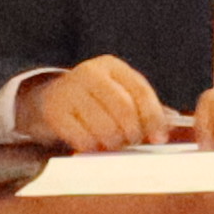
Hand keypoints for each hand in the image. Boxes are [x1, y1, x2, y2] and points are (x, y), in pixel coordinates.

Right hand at [22, 55, 182, 151]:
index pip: (140, 91)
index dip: (154, 117)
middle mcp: (90, 73)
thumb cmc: (94, 101)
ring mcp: (69, 90)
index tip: (160, 138)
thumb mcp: (118, 95)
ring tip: (113, 144)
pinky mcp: (54, 111)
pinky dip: (93, 147)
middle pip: (124, 108)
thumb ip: (143, 109)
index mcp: (112, 66)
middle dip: (133, 132)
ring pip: (104, 126)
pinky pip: (82, 137)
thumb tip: (163, 131)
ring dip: (114, 142)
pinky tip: (93, 145)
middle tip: (132, 142)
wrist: (49, 100)